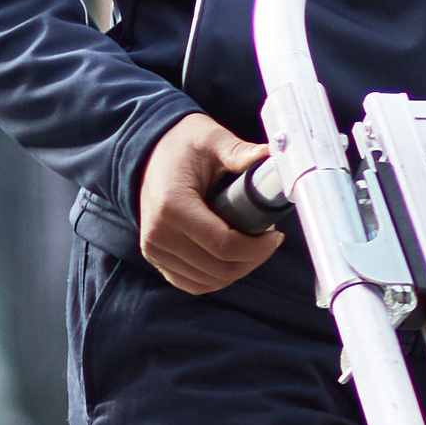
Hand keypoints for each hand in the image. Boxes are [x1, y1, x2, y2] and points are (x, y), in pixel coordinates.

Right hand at [140, 113, 284, 293]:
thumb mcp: (212, 140)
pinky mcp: (155, 257)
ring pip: (209, 280)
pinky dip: (218, 277)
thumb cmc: (183, 145)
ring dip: (238, 269)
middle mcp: (158, 233)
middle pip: (219, 268)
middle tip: (268, 239)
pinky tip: (233, 258)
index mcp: (173, 206)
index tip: (276, 235)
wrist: (149, 152)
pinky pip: (192, 283)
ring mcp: (153, 248)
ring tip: (251, 244)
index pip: (224, 245)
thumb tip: (271, 156)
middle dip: (253, 258)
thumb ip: (239, 153)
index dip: (258, 248)